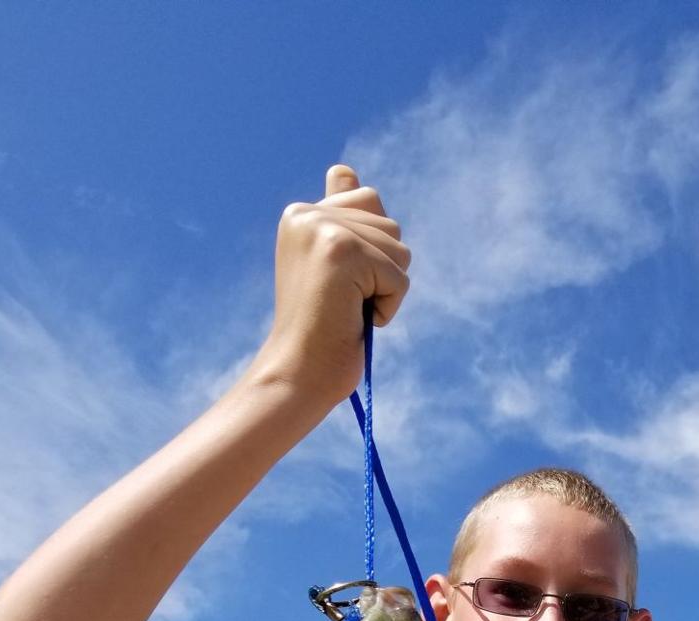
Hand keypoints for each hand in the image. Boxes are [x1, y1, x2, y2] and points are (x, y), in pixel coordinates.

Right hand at [252, 163, 410, 407]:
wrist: (300, 372)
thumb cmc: (321, 330)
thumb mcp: (331, 265)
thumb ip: (340, 217)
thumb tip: (343, 170)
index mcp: (301, 213)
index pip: (369, 199)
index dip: (371, 249)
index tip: (337, 282)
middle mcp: (306, 213)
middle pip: (389, 223)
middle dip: (382, 270)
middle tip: (344, 300)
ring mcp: (322, 229)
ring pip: (398, 248)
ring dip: (386, 288)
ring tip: (349, 309)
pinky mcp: (341, 251)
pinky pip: (399, 276)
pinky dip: (388, 306)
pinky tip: (355, 319)